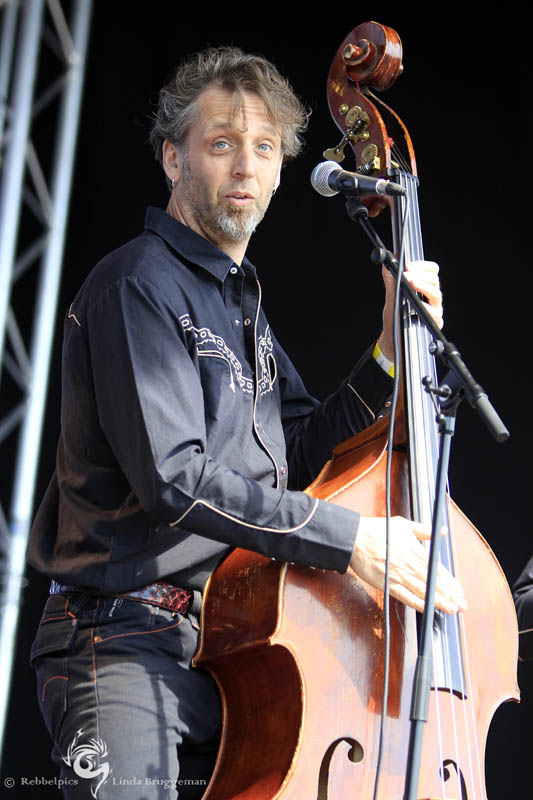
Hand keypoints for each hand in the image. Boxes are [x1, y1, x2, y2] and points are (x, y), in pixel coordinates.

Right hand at [349, 515, 466, 614]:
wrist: (354, 539)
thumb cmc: (377, 530)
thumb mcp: (404, 525)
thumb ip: (424, 530)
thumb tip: (441, 530)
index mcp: (414, 551)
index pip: (437, 569)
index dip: (450, 581)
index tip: (459, 590)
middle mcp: (409, 565)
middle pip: (433, 582)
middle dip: (450, 595)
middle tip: (463, 605)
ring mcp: (398, 576)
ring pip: (423, 591)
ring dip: (439, 601)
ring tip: (452, 610)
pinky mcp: (387, 584)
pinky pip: (406, 597)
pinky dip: (419, 604)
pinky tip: (429, 609)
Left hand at [380, 260, 442, 360]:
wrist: (392, 337)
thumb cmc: (395, 316)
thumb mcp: (392, 294)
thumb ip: (391, 278)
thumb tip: (387, 262)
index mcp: (424, 287)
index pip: (432, 271)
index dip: (422, 266)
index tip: (408, 266)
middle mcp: (431, 298)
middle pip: (434, 280)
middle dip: (420, 275)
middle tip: (406, 275)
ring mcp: (434, 310)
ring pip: (436, 295)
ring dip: (424, 287)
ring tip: (412, 283)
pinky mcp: (433, 324)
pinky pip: (435, 315)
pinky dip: (426, 308)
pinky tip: (417, 305)